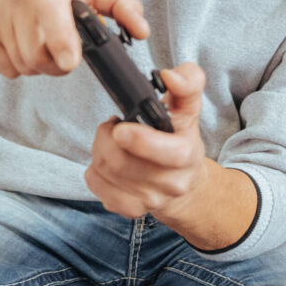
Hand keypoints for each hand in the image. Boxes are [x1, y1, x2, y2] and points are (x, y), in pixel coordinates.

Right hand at [0, 0, 148, 78]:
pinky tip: (22, 48)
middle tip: (64, 53)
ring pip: (23, 65)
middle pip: (38, 54)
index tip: (70, 62)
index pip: (51, 12)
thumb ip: (122, 7)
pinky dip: (18, 68)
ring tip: (43, 46)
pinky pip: (5, 70)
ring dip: (39, 66)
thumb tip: (142, 31)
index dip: (60, 40)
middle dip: (56, 63)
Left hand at [84, 63, 209, 219]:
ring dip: (99, 150)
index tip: (120, 128)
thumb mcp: (190, 108)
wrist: (186, 185)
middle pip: (121, 162)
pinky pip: (97, 186)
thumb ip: (188, 83)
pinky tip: (107, 162)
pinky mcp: (130, 210)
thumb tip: (171, 76)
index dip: (139, 140)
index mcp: (186, 155)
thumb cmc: (182, 140)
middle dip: (107, 137)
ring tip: (112, 141)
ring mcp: (150, 200)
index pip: (167, 154)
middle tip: (114, 126)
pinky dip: (95, 170)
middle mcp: (170, 183)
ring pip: (105, 172)